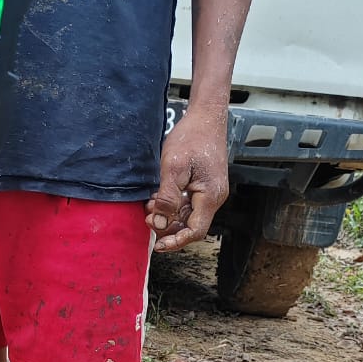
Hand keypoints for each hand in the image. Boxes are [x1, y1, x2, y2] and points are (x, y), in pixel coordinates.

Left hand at [146, 106, 229, 252]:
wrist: (206, 116)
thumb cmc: (192, 137)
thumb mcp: (173, 168)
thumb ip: (166, 198)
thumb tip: (160, 224)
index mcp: (210, 196)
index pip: (195, 231)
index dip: (176, 241)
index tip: (158, 245)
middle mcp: (214, 197)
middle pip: (191, 226)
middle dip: (168, 227)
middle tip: (148, 217)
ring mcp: (210, 192)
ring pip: (187, 216)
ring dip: (168, 216)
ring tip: (151, 205)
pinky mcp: (203, 187)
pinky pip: (187, 205)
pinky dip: (172, 206)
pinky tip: (158, 198)